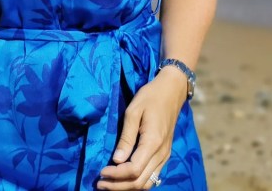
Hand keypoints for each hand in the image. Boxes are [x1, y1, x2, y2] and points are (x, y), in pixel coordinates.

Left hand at [96, 68, 189, 188]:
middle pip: (140, 181)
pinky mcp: (165, 155)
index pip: (133, 169)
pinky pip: (152, 176)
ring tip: (110, 184)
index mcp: (153, 142)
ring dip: (128, 187)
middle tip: (100, 183)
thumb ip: (126, 137)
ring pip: (147, 183)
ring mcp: (165, 156)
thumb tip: (116, 159)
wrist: (171, 91)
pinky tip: (124, 178)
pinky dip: (138, 181)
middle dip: (118, 186)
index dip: (116, 175)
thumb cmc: (150, 97)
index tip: (101, 172)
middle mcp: (161, 154)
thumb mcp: (133, 112)